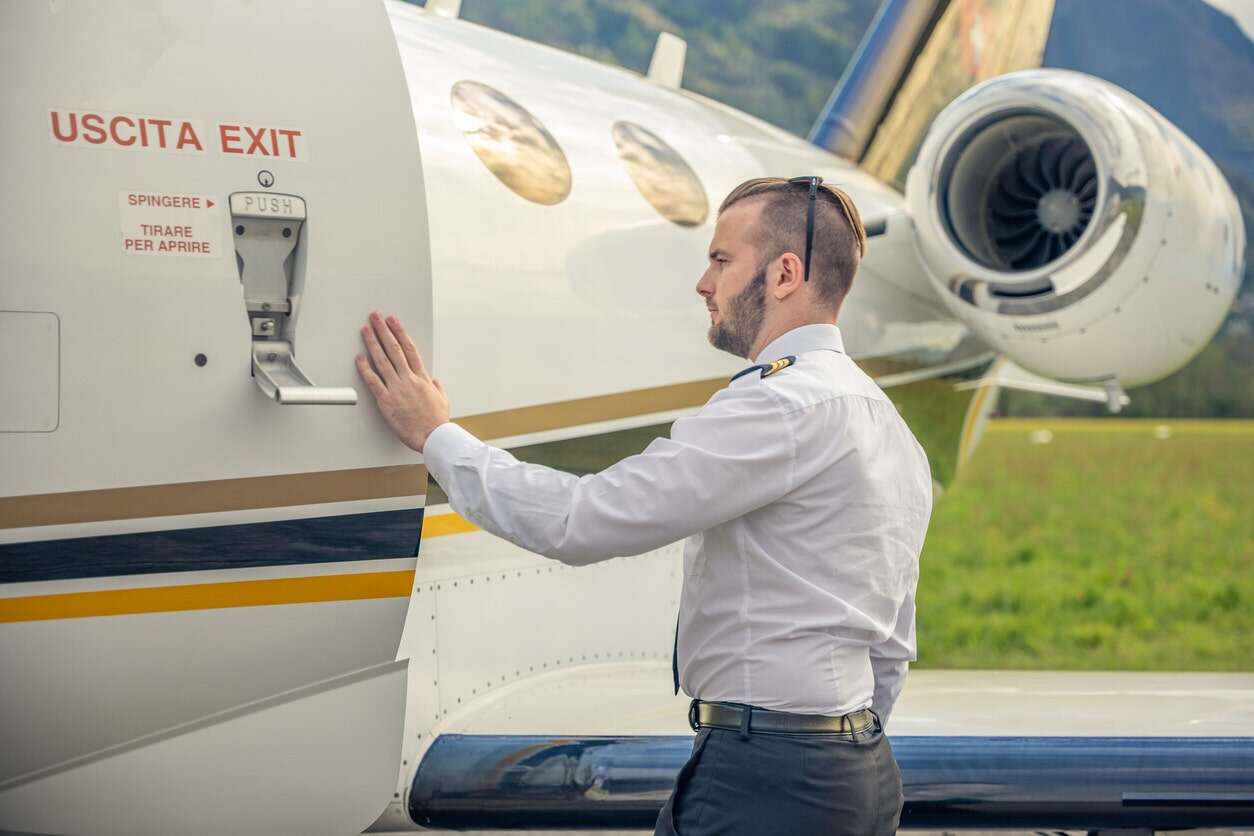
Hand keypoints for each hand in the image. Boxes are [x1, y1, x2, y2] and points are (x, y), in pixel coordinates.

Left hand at [356, 312, 448, 451]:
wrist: (433, 436)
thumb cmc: (437, 421)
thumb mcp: (443, 400)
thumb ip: (437, 388)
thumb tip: (435, 381)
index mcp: (422, 378)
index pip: (409, 348)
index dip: (400, 332)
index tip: (393, 321)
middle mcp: (409, 379)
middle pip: (394, 349)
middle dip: (384, 330)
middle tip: (376, 317)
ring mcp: (397, 389)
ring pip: (382, 360)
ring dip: (373, 343)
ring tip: (366, 330)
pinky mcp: (386, 401)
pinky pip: (373, 381)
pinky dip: (365, 368)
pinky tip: (359, 358)